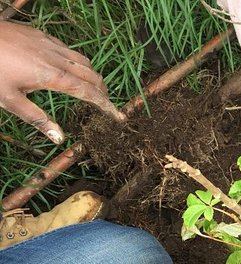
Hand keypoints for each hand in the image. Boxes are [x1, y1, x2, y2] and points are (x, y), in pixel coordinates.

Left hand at [0, 22, 124, 143]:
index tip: (118, 116)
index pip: (88, 92)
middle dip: (102, 90)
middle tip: (106, 103)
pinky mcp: (41, 35)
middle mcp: (57, 58)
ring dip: (92, 75)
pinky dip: (76, 61)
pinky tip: (68, 67)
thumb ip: (36, 118)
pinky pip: (68, 49)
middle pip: (91, 74)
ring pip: (82, 59)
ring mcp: (50, 44)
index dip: (105, 105)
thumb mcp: (9, 100)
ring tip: (92, 86)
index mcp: (52, 77)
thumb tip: (59, 139)